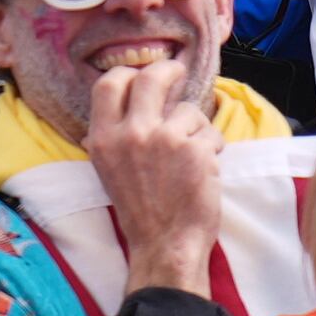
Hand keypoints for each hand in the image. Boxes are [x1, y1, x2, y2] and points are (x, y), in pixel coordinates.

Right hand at [85, 52, 227, 297]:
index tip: (144, 73)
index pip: (108, 83)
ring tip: (190, 157)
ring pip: (189, 110)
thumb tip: (123, 101)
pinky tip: (204, 171)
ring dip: (196, 129)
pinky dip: (212, 148)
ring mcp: (164, 139)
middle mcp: (131, 134)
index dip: (129, 73)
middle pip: (151, 78)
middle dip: (168, 70)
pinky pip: (210, 133)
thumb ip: (114, 135)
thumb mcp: (110, 169)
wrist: (164, 245)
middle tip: (178, 71)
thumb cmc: (140, 210)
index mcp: (103, 139)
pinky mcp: (195, 149)